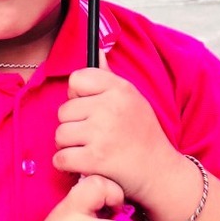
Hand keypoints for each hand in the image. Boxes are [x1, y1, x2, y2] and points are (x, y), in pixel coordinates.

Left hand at [54, 60, 179, 203]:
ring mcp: (102, 133)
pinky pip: (60, 158)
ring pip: (59, 135)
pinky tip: (83, 165)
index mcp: (120, 89)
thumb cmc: (143, 134)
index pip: (76, 79)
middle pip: (63, 110)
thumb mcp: (132, 99)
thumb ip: (109, 78)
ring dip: (69, 146)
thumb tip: (96, 48)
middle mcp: (111, 107)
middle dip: (72, 125)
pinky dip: (67, 165)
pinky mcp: (96, 159)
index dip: (78, 96)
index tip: (90, 109)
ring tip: (88, 150)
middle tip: (91, 136)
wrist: (160, 172)